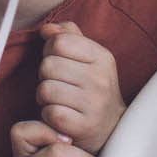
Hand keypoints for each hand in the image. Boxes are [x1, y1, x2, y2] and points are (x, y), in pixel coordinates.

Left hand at [36, 21, 125, 153]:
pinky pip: (50, 113)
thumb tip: (46, 29)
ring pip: (46, 89)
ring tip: (58, 99)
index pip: (59, 41)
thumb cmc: (92, 87)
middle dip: (46, 76)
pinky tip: (60, 115)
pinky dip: (48, 114)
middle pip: (48, 65)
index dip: (50, 51)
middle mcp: (101, 79)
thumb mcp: (87, 56)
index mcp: (102, 57)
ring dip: (44, 97)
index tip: (59, 63)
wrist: (111, 126)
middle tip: (58, 84)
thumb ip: (67, 35)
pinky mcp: (85, 127)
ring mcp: (95, 104)